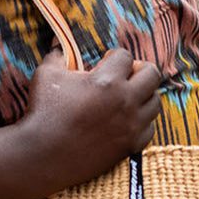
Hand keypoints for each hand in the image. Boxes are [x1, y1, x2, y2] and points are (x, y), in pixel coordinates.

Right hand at [20, 46, 162, 186]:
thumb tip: (60, 44)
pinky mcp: (130, 146)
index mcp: (107, 80)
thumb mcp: (46, 74)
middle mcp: (125, 101)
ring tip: (127, 97)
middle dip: (139, 69)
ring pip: (155, 102)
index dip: (114, 56)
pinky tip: (125, 120)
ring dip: (143, 95)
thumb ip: (58, 55)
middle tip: (125, 74)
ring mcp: (131, 126)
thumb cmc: (43, 111)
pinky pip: (150, 128)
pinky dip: (141, 122)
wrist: (42, 155)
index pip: (125, 56)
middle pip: (152, 74)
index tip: (105, 61)